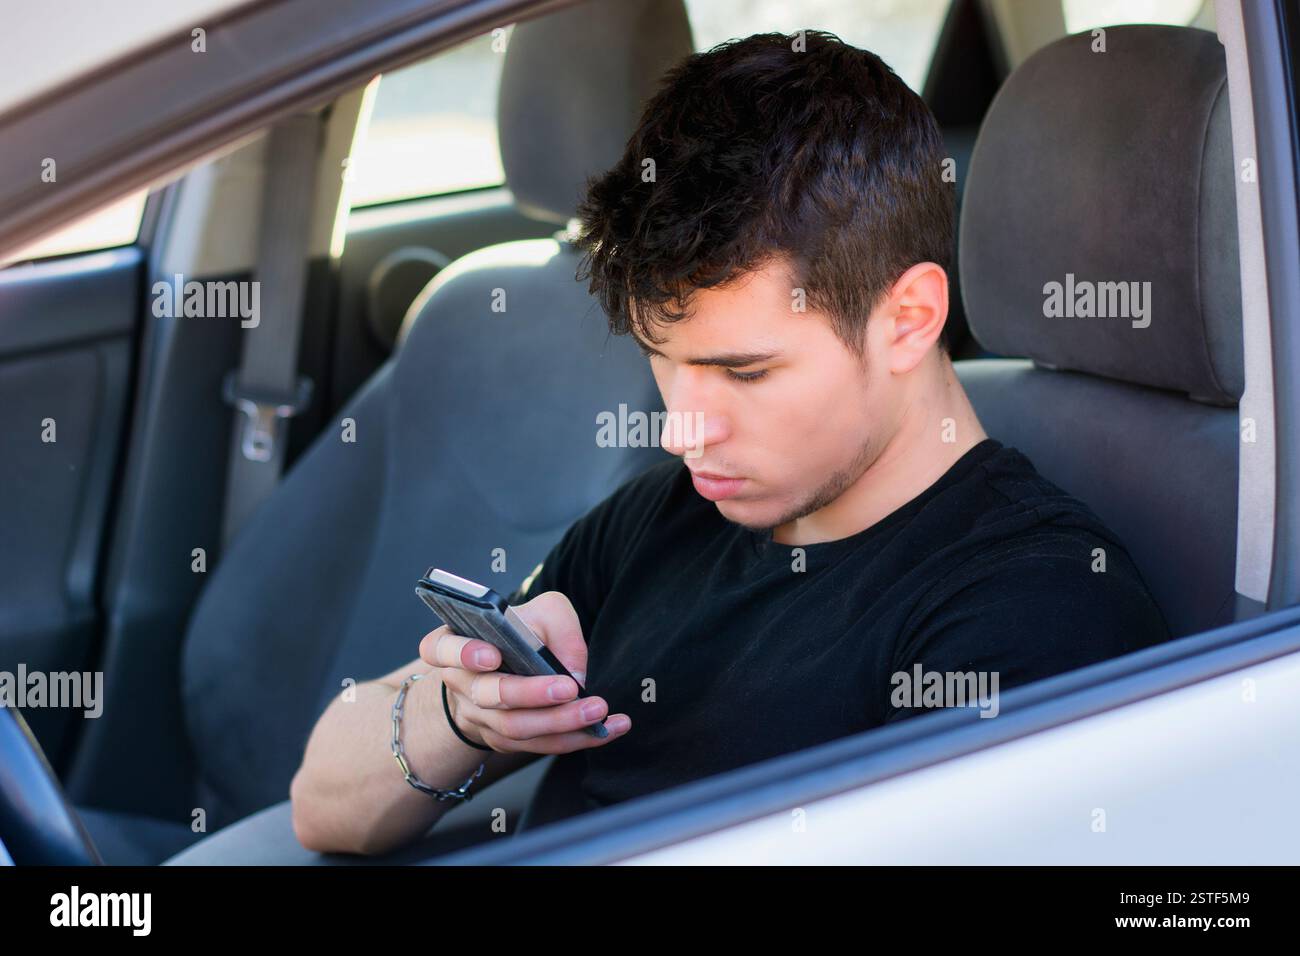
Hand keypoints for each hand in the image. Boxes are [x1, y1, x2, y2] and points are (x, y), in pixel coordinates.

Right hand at [418, 590, 630, 754]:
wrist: (508, 667)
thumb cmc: (520, 633)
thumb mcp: (541, 612)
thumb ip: (559, 627)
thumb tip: (575, 671)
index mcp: (456, 643)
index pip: (441, 648)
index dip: (462, 653)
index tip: (491, 655)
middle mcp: (461, 682)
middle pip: (488, 694)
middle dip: (530, 693)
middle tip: (568, 688)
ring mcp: (480, 716)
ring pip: (515, 727)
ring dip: (560, 721)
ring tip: (597, 710)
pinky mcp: (504, 740)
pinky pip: (539, 744)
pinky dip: (576, 738)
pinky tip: (609, 729)